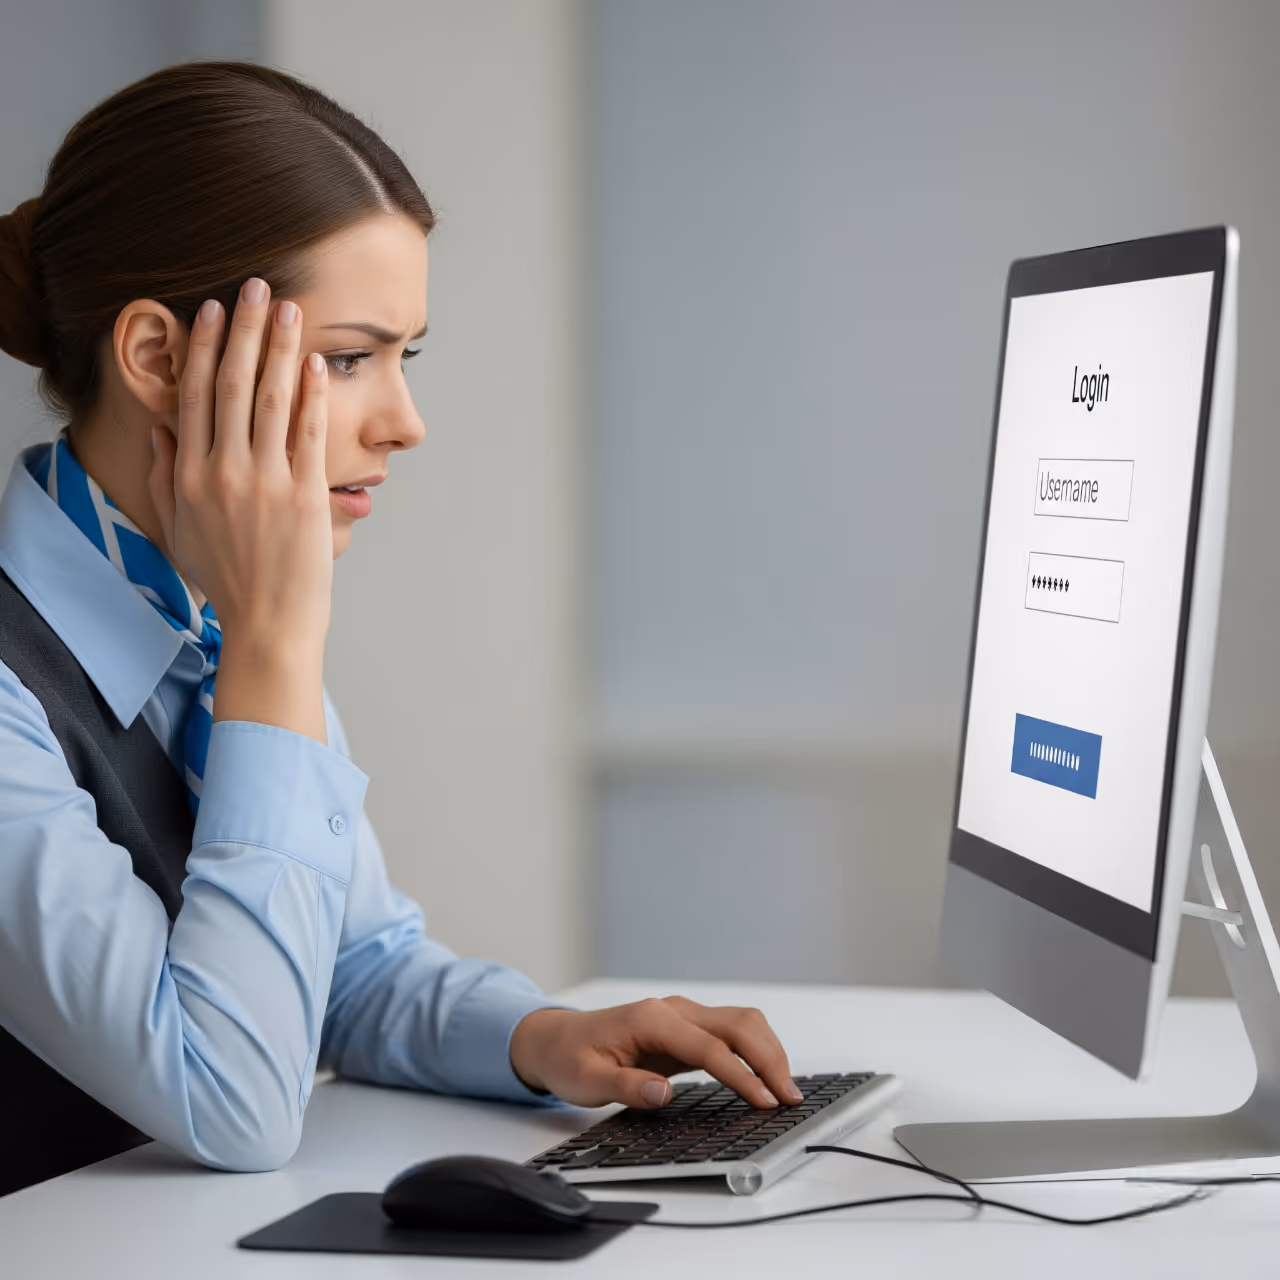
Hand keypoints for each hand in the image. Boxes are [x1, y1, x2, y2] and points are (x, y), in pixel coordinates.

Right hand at [147, 277, 331, 741]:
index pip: (192, 394)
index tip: (210, 309)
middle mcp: (223, 471)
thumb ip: (166, 478)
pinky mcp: (305, 496)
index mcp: (189, 475)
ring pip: (269, 398)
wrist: (268, 623)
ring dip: (279, 347)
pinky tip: (315, 362)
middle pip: (229, 383)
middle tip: (255, 286)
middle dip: (243, 329)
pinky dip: (311, 393)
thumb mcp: (180, 530)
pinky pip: (308, 433)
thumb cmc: (226, 580)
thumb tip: (165, 431)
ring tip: (288, 308)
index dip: (202, 346)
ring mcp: (265, 482)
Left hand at [508, 997, 804, 1110]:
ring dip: (768, 1052)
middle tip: (790, 1098)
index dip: (741, 1075)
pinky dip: (755, 1052)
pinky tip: (766, 1077)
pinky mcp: (688, 1029)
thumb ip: (625, 1086)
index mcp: (652, 1019)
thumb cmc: (570, 1058)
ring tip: (786, 1090)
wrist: (557, 1038)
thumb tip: (661, 1092)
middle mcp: (674, 1011)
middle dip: (769, 1059)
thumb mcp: (586, 1080)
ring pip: (742, 1023)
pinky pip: (732, 1034)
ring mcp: (684, 1017)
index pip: (709, 1046)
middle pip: (738, 1024)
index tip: (764, 1101)